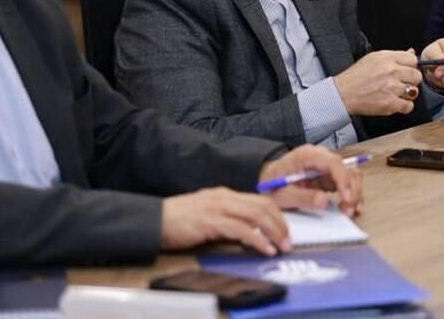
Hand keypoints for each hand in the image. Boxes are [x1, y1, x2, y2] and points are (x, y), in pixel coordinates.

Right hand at [160, 187, 289, 254]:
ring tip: (281, 246)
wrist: (155, 219)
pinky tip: (264, 249)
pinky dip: (257, 240)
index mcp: (225, 194)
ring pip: (256, 215)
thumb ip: (227, 218)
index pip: (260, 200)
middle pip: (263, 206)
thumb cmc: (179, 220)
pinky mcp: (211, 221)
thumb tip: (248, 233)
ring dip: (273, 232)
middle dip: (280, 224)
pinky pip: (241, 230)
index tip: (285, 231)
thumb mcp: (208, 214)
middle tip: (288, 241)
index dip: (277, 215)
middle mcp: (225, 197)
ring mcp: (218, 207)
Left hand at [259, 145, 363, 216]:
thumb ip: (301, 197)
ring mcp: (327, 167)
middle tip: (348, 209)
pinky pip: (347, 183)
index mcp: (307, 155)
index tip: (345, 197)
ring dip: (354, 193)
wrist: (267, 180)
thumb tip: (324, 201)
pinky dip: (351, 195)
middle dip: (352, 189)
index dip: (342, 179)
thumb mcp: (281, 194)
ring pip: (351, 175)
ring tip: (349, 211)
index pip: (332, 162)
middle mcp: (321, 158)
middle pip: (346, 168)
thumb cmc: (272, 183)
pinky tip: (351, 207)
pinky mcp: (329, 177)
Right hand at [333, 50, 421, 115]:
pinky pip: (409, 106)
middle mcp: (391, 71)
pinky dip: (404, 106)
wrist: (343, 93)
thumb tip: (411, 52)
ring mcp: (392, 88)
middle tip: (401, 83)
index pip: (413, 60)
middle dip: (410, 80)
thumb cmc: (356, 76)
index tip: (406, 71)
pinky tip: (395, 102)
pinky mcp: (390, 104)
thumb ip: (395, 55)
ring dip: (407, 94)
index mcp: (387, 58)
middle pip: (416, 75)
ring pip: (414, 91)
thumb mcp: (374, 58)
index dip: (410, 66)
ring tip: (396, 93)